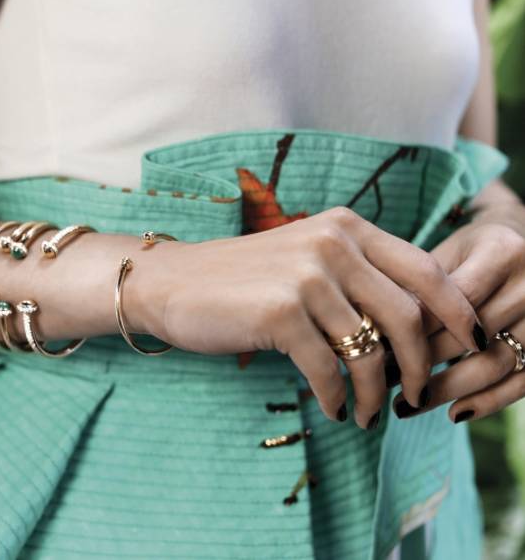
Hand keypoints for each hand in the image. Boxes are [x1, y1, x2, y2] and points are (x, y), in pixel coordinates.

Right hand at [126, 206, 483, 427]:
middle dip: (418, 366)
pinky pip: (330, 369)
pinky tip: (333, 408)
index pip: (426, 270)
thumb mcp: (308, 261)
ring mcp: (307, 275)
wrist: (175, 282)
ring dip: (373, 394)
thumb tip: (410, 331)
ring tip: (365, 414)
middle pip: (408, 316)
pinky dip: (337, 397)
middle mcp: (333, 243)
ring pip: (370, 350)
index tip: (466, 346)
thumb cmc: (245, 279)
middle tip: (411, 396)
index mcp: (347, 227)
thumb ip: (358, 279)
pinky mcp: (281, 311)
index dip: (457, 312)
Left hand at [390, 208, 524, 421]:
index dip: (415, 328)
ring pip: (495, 365)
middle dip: (423, 363)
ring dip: (448, 391)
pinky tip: (454, 414)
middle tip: (381, 382)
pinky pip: (522, 383)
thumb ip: (420, 286)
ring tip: (406, 406)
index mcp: (501, 252)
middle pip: (472, 337)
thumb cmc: (472, 251)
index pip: (454, 300)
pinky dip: (488, 402)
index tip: (376, 348)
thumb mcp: (447, 253)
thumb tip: (373, 331)